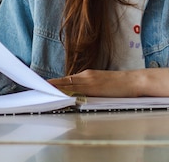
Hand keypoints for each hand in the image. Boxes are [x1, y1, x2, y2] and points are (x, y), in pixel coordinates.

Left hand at [48, 68, 168, 96]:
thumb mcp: (101, 84)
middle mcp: (85, 75)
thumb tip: (76, 93)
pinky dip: (65, 88)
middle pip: (64, 80)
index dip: (53, 82)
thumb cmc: (119, 85)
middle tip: (36, 84)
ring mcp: (89, 80)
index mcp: (87, 75)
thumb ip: (88, 86)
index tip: (42, 83)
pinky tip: (57, 90)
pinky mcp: (93, 85)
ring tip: (41, 87)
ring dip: (54, 86)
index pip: (66, 79)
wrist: (133, 81)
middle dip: (50, 83)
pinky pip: (76, 88)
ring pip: (67, 83)